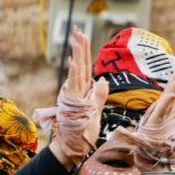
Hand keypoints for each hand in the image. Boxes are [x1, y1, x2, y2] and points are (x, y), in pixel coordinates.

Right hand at [50, 29, 109, 168]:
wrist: (73, 144)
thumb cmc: (84, 130)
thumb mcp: (97, 109)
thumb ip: (99, 94)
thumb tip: (102, 79)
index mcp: (84, 90)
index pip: (85, 66)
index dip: (84, 51)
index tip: (83, 36)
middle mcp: (77, 89)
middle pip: (79, 64)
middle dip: (79, 46)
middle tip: (77, 29)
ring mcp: (73, 95)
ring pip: (76, 71)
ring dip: (77, 55)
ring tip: (77, 39)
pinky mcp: (72, 102)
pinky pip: (74, 85)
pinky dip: (73, 73)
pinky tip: (73, 61)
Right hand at [129, 51, 174, 173]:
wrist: (148, 151)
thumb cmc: (158, 133)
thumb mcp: (169, 115)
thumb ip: (172, 105)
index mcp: (167, 100)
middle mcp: (163, 103)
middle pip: (174, 82)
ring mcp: (160, 111)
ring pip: (170, 94)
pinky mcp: (156, 121)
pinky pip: (162, 110)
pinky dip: (168, 102)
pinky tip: (174, 95)